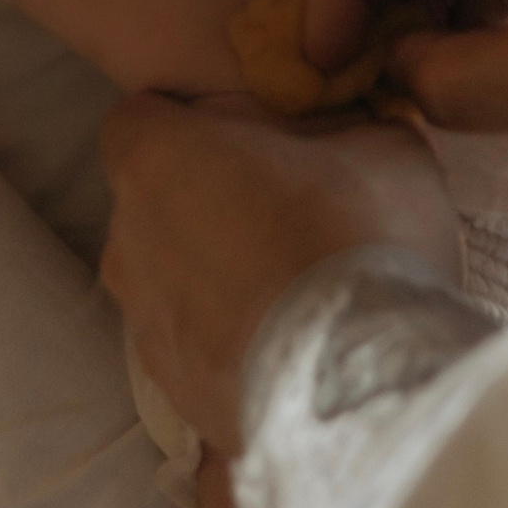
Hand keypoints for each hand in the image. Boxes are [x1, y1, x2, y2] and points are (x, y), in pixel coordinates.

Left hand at [100, 90, 461, 453]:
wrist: (363, 384)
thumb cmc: (363, 236)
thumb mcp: (379, 140)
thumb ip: (336, 121)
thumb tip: (341, 126)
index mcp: (157, 159)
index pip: (140, 117)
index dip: (192, 120)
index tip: (249, 133)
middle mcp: (128, 238)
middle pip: (156, 200)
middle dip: (209, 197)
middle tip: (288, 207)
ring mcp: (143, 322)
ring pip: (172, 276)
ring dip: (220, 273)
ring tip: (297, 287)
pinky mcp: (172, 390)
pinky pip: (194, 345)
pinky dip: (230, 338)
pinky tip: (292, 343)